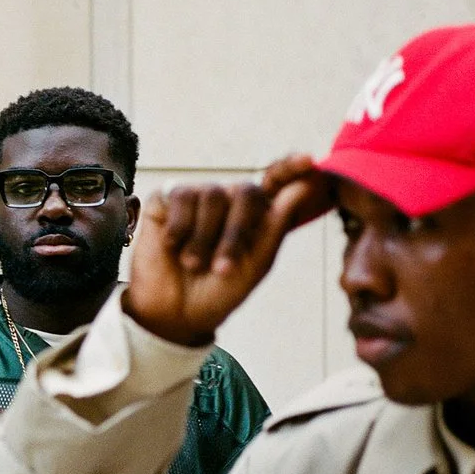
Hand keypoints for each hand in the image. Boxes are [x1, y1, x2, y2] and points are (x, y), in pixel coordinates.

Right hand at [123, 158, 334, 347]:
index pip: (275, 180)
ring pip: (212, 196)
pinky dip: (180, 229)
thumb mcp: (256, 264)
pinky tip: (173, 247)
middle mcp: (227, 198)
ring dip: (204, 239)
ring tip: (193, 264)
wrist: (174, 312)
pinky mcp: (166, 198)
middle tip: (223, 268)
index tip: (308, 161)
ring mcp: (196, 195)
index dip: (290, 167)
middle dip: (237, 232)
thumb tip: (302, 186)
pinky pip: (181, 198)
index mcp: (254, 213)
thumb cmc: (219, 290)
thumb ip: (277, 225)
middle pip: (246, 191)